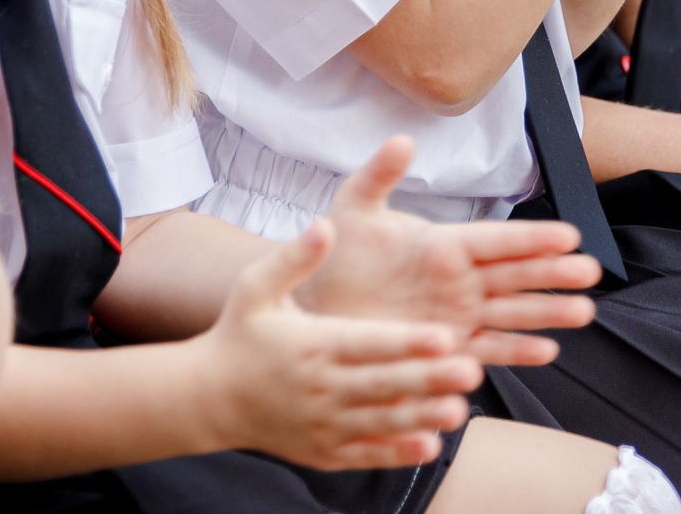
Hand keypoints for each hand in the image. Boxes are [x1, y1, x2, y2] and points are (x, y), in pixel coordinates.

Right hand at [199, 221, 484, 471]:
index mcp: (310, 344)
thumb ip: (294, 258)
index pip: (366, 343)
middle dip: (427, 379)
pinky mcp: (322, 452)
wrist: (208, 397)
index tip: (444, 335)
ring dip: (421, 418)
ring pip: (380, 423)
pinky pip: (364, 454)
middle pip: (382, 384)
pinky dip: (396, 454)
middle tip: (471, 371)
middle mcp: (318, 387)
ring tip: (460, 412)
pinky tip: (429, 447)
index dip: (406, 341)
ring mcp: (321, 424)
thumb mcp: (254, 288)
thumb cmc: (239, 334)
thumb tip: (324, 225)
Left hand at [298, 137, 596, 366]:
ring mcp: (456, 315)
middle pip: (516, 275)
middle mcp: (458, 280)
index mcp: (444, 244)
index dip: (533, 238)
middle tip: (591, 272)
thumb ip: (379, 176)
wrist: (313, 306)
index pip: (498, 240)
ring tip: (583, 312)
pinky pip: (487, 349)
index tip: (570, 235)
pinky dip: (516, 352)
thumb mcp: (354, 209)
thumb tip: (402, 140)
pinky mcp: (446, 348)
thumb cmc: (335, 255)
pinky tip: (546, 351)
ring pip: (512, 314)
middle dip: (554, 273)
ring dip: (547, 313)